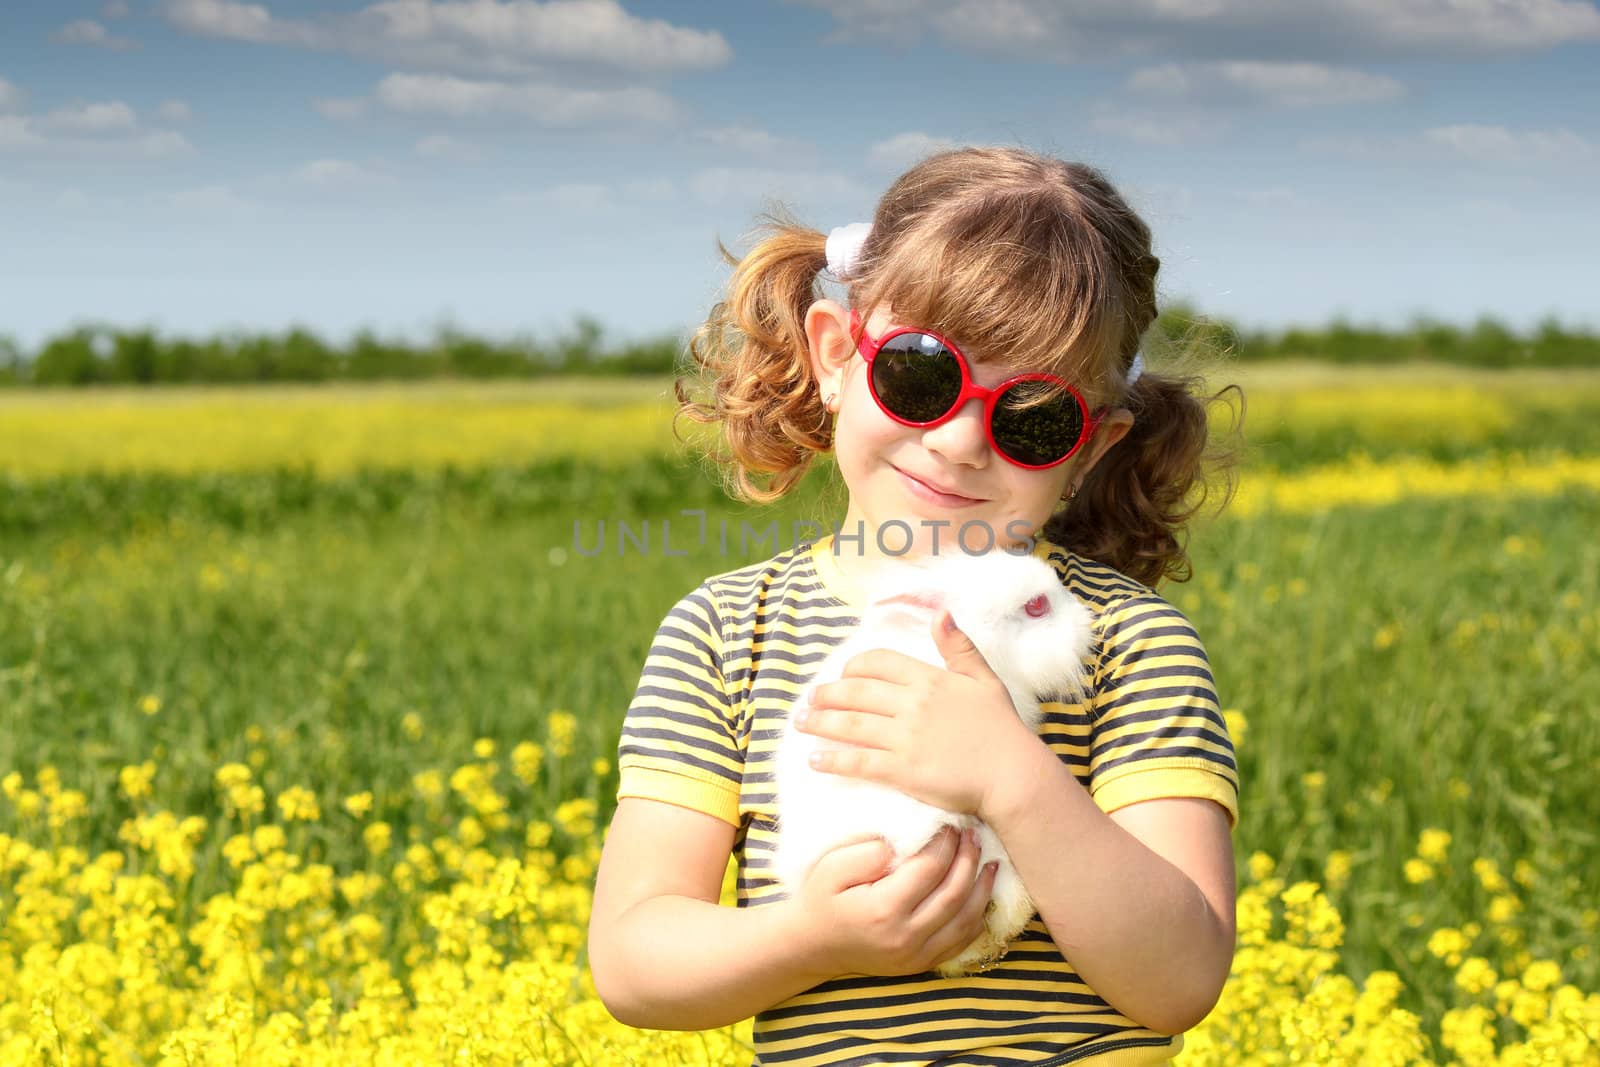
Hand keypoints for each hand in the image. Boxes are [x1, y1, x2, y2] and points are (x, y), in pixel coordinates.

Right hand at [793, 826, 998, 978]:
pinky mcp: (922, 964)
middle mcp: (905, 937)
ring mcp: (916, 956)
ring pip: (966, 919)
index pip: (929, 870)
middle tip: (973, 833)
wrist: (812, 946)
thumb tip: (903, 843)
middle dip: (968, 859)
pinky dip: (978, 916)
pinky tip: (982, 893)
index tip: (950, 823)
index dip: (945, 843)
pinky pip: (961, 941)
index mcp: (883, 910)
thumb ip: (867, 853)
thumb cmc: (821, 899)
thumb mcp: (831, 867)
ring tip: (988, 861)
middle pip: (954, 893)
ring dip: (982, 888)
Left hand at [794, 609, 1040, 817]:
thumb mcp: (984, 679)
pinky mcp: (903, 771)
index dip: (853, 667)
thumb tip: (942, 613)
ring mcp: (905, 738)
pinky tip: (815, 760)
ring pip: (850, 725)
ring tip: (800, 724)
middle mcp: (912, 705)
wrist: (1013, 775)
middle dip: (826, 695)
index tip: (842, 675)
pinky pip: (859, 762)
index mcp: (929, 679)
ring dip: (820, 723)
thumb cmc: (1002, 729)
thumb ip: (959, 647)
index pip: (878, 663)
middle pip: (856, 692)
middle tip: (809, 701)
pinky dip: (833, 760)